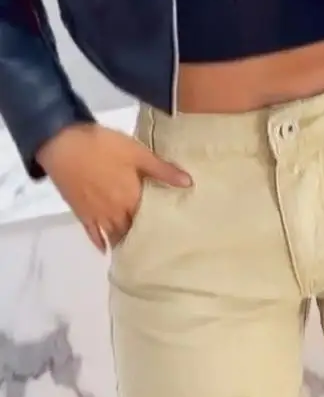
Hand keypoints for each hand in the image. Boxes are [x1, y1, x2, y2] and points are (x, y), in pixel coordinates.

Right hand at [36, 123, 192, 251]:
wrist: (61, 142)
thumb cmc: (103, 146)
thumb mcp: (138, 153)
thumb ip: (163, 170)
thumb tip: (189, 184)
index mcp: (132, 200)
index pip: (151, 221)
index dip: (161, 229)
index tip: (173, 237)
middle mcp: (116, 214)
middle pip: (132, 231)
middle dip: (143, 239)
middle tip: (157, 247)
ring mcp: (97, 215)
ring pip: (114, 235)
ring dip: (123, 243)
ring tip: (136, 253)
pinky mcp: (81, 213)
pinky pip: (92, 234)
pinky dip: (99, 242)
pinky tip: (106, 250)